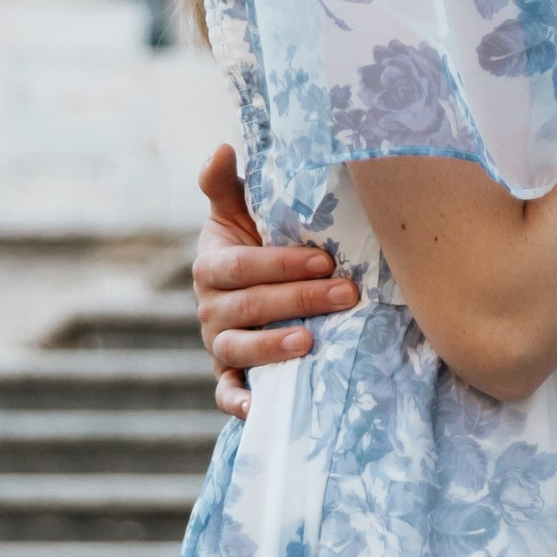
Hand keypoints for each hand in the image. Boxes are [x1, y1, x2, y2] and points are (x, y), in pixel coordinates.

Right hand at [192, 145, 359, 418]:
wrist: (252, 287)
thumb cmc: (257, 243)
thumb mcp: (240, 212)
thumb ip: (227, 185)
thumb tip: (222, 148)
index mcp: (211, 266)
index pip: (243, 267)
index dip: (282, 264)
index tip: (326, 258)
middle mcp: (209, 309)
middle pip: (250, 307)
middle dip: (300, 299)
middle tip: (348, 293)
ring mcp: (218, 345)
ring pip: (240, 349)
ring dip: (274, 347)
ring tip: (311, 342)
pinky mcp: (227, 377)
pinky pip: (226, 394)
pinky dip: (238, 403)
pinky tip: (259, 409)